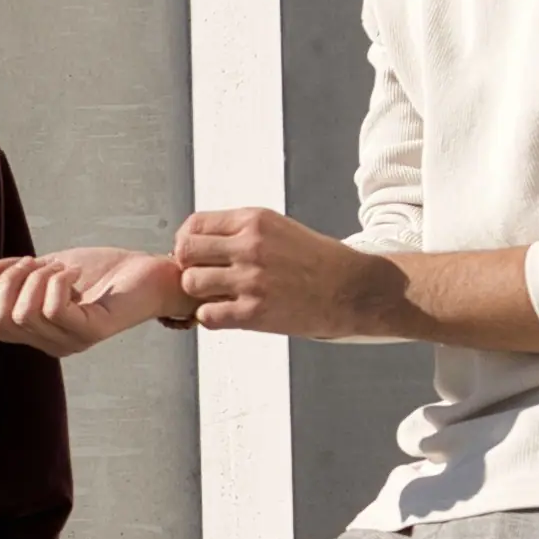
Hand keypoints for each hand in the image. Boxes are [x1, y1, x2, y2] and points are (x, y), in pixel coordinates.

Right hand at [0, 248, 184, 354]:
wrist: (151, 272)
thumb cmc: (104, 271)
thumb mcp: (49, 268)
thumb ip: (19, 274)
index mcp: (39, 333)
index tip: (11, 264)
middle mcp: (52, 344)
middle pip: (2, 321)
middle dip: (10, 281)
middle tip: (38, 263)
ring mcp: (72, 341)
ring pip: (25, 313)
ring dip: (37, 277)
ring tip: (62, 267)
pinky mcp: (93, 331)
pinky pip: (54, 309)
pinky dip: (58, 280)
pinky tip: (75, 271)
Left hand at [173, 206, 401, 338]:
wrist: (353, 290)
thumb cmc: (316, 261)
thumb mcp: (278, 228)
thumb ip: (239, 232)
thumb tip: (195, 242)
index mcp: (254, 221)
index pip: (194, 225)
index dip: (187, 242)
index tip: (195, 255)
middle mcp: (250, 246)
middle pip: (185, 252)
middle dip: (190, 266)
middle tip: (204, 278)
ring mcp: (251, 280)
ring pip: (191, 284)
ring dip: (199, 294)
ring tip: (218, 297)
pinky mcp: (254, 313)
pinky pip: (207, 315)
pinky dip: (211, 317)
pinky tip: (229, 314)